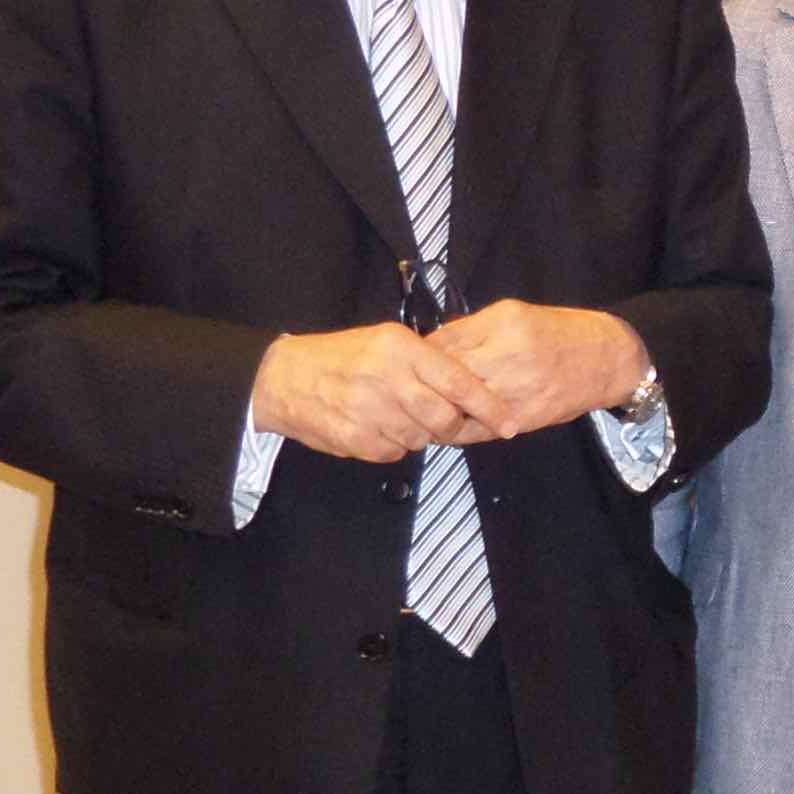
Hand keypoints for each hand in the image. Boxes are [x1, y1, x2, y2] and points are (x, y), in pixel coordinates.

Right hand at [249, 322, 508, 461]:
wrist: (283, 378)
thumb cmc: (341, 357)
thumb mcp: (385, 341)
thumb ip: (426, 361)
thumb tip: (470, 387)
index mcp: (400, 348)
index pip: (458, 380)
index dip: (489, 405)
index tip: (510, 422)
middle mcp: (386, 377)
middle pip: (444, 417)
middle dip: (453, 426)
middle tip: (447, 422)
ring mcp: (369, 410)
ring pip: (421, 438)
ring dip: (419, 433)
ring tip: (397, 415)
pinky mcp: (355, 438)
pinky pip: (394, 452)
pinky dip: (393, 445)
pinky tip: (376, 426)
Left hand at [428, 302, 649, 441]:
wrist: (606, 359)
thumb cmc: (558, 332)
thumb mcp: (513, 313)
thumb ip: (471, 328)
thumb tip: (432, 344)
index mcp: (502, 326)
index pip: (444, 343)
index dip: (420, 356)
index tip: (407, 362)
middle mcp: (508, 358)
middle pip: (447, 377)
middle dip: (424, 386)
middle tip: (405, 391)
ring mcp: (516, 392)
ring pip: (459, 407)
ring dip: (436, 412)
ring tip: (419, 413)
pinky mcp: (524, 418)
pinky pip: (479, 430)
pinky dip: (458, 431)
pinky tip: (445, 428)